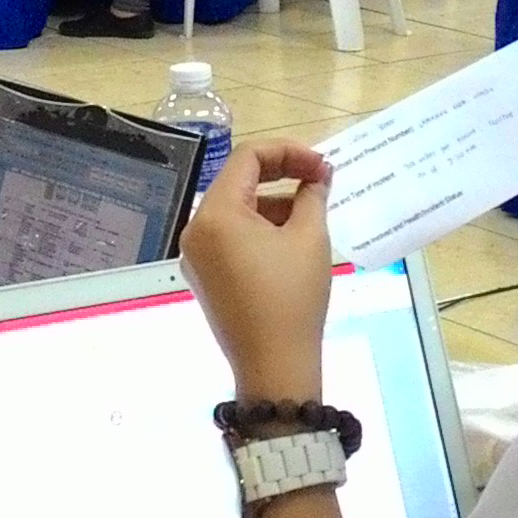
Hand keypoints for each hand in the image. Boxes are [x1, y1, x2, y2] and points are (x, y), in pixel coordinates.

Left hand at [180, 141, 334, 402]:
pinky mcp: (204, 277)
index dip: (289, 152)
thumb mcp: (309, 238)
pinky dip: (258, 229)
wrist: (274, 366)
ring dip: (272, 203)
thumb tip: (317, 175)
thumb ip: (312, 195)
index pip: (248, 158)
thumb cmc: (292, 298)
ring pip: (235, 210)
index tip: (322, 167)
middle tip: (320, 182)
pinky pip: (230, 237)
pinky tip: (290, 241)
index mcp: (216, 214)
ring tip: (311, 216)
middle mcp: (196, 229)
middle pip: (238, 182)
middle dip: (281, 176)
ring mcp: (196, 255)